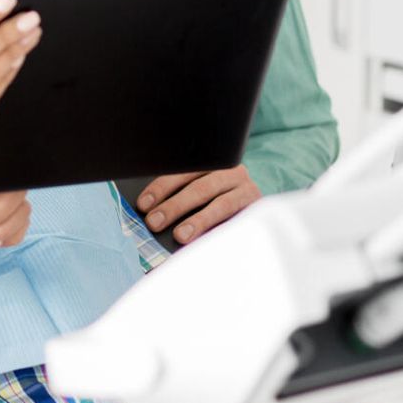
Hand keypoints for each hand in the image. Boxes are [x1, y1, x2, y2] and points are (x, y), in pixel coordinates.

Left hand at [135, 165, 261, 244]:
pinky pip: (237, 220)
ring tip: (180, 236)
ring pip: (220, 204)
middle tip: (154, 222)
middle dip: (174, 206)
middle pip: (200, 187)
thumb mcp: (199, 191)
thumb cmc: (215, 199)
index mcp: (210, 161)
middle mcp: (230, 171)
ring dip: (198, 221)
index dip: (161, 188)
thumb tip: (150, 213)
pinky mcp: (257, 208)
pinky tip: (206, 241)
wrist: (259, 207)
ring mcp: (246, 188)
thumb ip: (179, 195)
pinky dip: (219, 231)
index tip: (143, 204)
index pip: (182, 171)